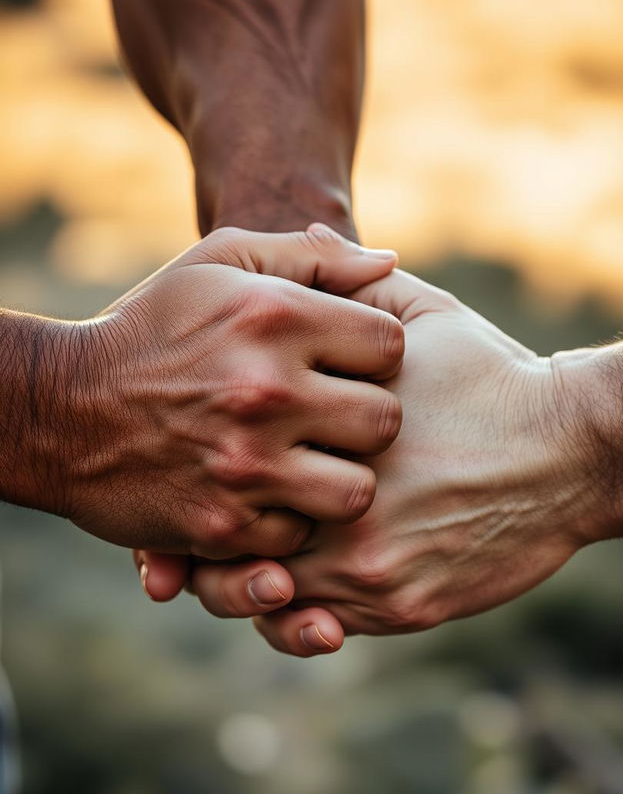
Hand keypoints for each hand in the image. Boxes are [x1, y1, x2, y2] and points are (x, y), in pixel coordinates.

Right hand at [58, 227, 402, 556]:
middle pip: (385, 422)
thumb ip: (309, 258)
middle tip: (332, 421)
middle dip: (365, 421)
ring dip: (337, 480)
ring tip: (307, 463)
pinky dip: (285, 520)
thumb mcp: (219, 265)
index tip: (345, 365)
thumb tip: (390, 262)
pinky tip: (262, 494)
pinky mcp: (222, 524)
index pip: (390, 345)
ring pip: (356, 493)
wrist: (62, 409)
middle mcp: (264, 390)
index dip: (373, 356)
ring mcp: (243, 464)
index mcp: (273, 317)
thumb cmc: (154, 328)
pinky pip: (299, 535)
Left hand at [180, 267, 605, 651]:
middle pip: (232, 543)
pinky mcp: (402, 607)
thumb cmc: (490, 377)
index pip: (227, 463)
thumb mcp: (422, 316)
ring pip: (267, 599)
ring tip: (249, 565)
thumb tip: (307, 234)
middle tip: (194, 540)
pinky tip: (294, 591)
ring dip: (246, 588)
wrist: (571, 449)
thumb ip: (351, 288)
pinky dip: (295, 619)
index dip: (197, 473)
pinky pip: (318, 628)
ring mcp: (370, 566)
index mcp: (327, 429)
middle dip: (205, 546)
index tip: (195, 472)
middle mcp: (340, 506)